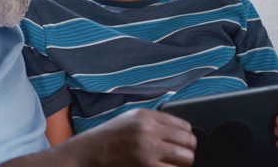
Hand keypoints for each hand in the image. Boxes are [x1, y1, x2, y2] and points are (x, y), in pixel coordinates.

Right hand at [57, 108, 195, 166]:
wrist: (88, 153)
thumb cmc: (108, 138)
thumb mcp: (130, 119)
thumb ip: (154, 121)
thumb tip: (180, 132)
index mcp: (146, 116)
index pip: (184, 126)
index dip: (185, 137)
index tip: (181, 144)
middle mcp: (149, 130)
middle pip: (189, 142)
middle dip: (187, 152)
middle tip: (178, 158)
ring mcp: (148, 150)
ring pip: (186, 158)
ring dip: (182, 164)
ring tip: (171, 165)